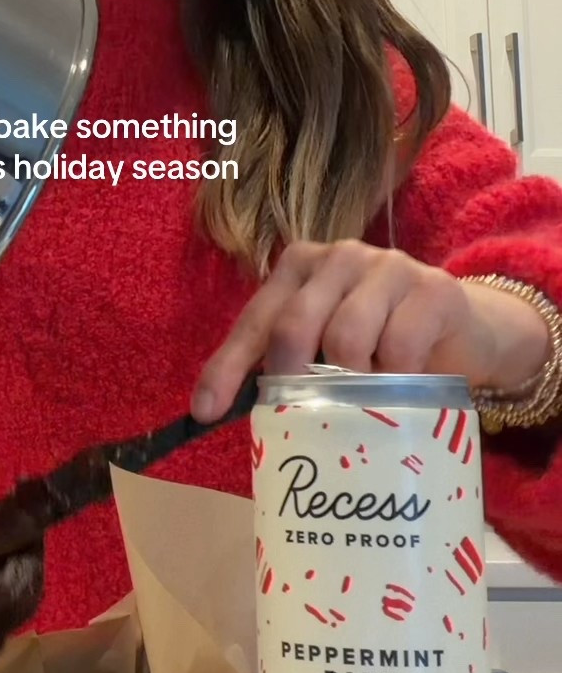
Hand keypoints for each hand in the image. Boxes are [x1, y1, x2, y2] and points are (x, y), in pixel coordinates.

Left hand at [190, 240, 551, 421]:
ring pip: (346, 338)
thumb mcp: (327, 349)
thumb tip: (224, 415)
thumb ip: (286, 366)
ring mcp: (387, 266)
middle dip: (292, 379)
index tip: (205, 413)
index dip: (227, 367)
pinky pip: (401, 345)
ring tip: (366, 395)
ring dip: (353, 382)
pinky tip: (404, 384)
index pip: (256, 320)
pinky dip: (397, 378)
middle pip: (294, 325)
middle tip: (306, 415)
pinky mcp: (433, 288)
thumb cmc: (383, 344)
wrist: (466, 331)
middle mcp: (338, 257)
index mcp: (299, 266)